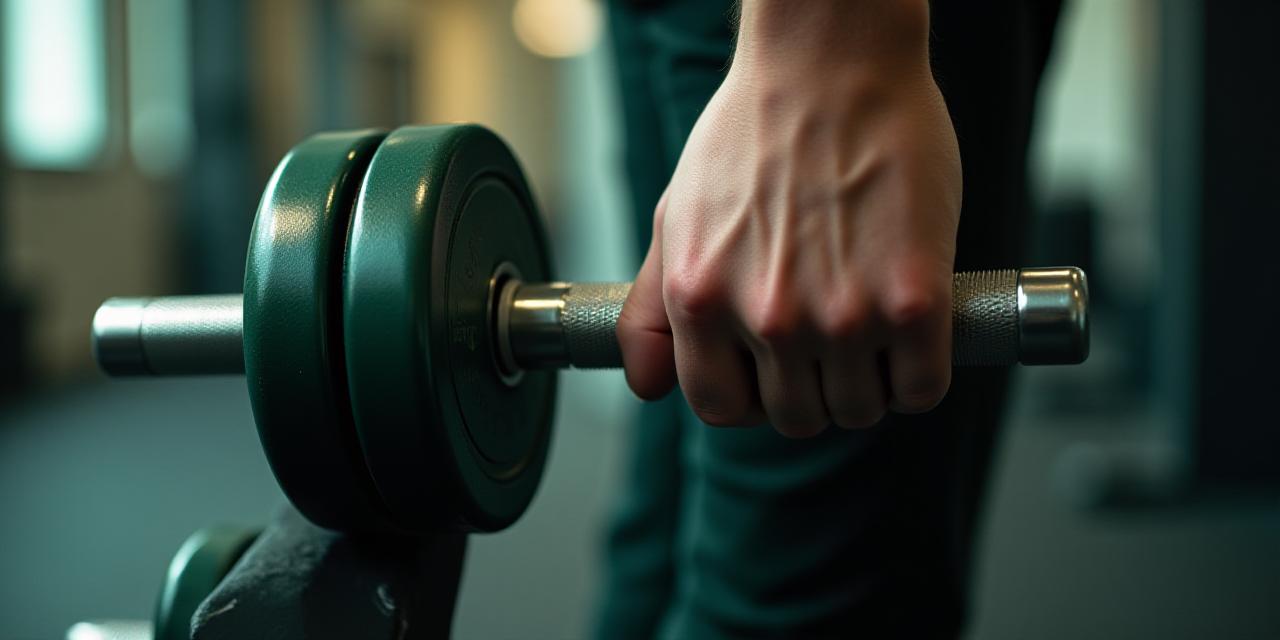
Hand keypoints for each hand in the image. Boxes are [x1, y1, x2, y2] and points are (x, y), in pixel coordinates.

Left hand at [616, 1, 960, 436]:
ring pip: (859, 409)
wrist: (832, 64)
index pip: (720, 408)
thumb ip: (652, 310)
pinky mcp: (914, 300)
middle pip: (795, 417)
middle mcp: (766, 318)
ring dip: (866, 382)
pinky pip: (920, 389)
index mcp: (702, 298)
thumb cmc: (752, 132)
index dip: (748, 397)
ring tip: (869, 327)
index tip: (772, 371)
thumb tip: (647, 386)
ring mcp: (843, 315)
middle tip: (828, 340)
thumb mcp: (676, 218)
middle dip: (811, 388)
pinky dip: (918, 374)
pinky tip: (909, 329)